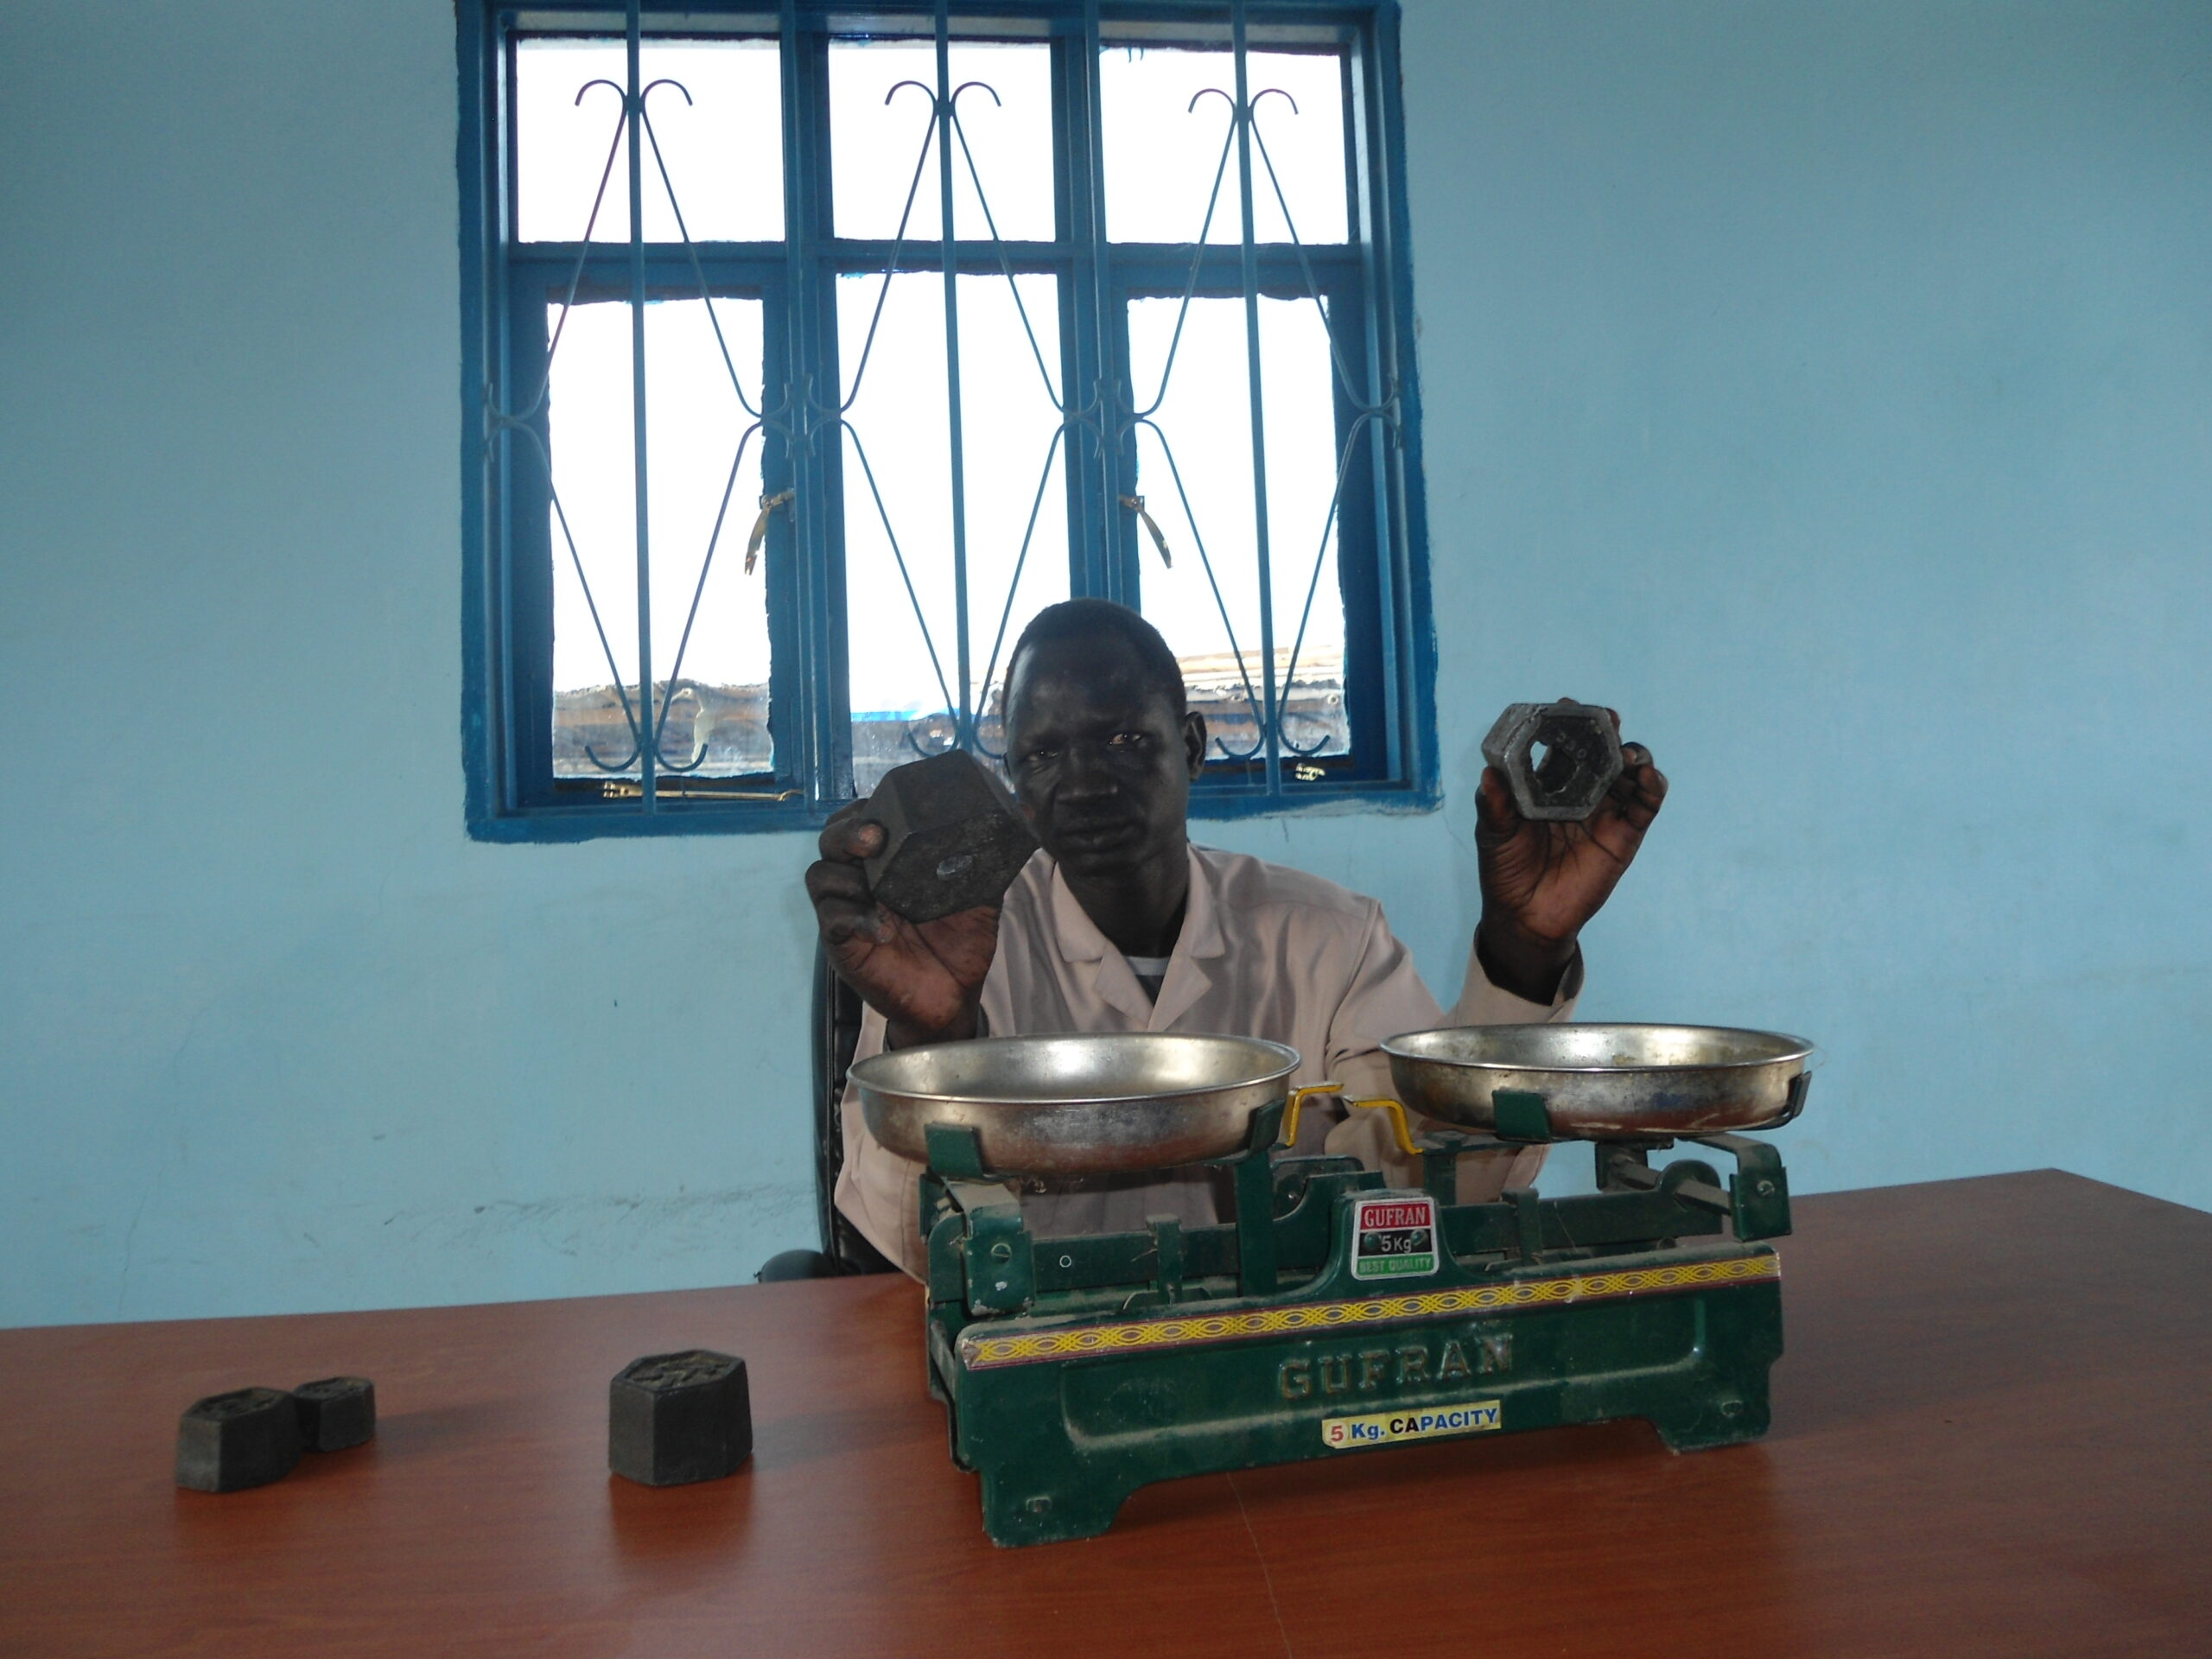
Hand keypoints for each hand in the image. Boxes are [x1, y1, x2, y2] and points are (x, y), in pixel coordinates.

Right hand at [804, 799, 1001, 1048]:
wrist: (955, 995)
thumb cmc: (960, 942)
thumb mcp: (979, 894)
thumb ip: (990, 857)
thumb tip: (1024, 811)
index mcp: (890, 862)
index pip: (862, 822)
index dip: (865, 809)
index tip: (885, 809)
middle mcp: (863, 880)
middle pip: (832, 841)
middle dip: (847, 833)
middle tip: (872, 837)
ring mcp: (848, 909)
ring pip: (821, 875)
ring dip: (845, 874)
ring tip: (874, 886)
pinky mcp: (842, 942)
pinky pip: (833, 920)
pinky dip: (854, 917)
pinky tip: (881, 927)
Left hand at [1475, 705, 1666, 1002]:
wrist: (1526, 918)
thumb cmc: (1506, 871)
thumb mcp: (1495, 834)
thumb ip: (1495, 804)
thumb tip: (1489, 773)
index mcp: (1547, 784)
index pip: (1563, 745)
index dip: (1568, 724)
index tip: (1567, 707)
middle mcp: (1580, 792)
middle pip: (1601, 752)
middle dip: (1606, 732)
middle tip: (1606, 719)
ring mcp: (1605, 811)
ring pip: (1629, 772)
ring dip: (1633, 756)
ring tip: (1628, 754)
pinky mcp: (1625, 834)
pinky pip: (1646, 805)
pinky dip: (1652, 786)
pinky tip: (1645, 777)